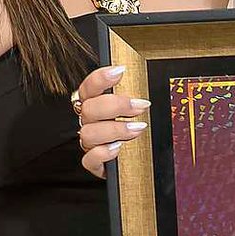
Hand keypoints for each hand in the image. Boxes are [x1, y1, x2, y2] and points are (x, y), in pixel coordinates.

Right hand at [75, 64, 149, 179]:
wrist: (136, 163)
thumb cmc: (136, 134)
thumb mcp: (135, 113)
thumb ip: (134, 100)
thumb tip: (146, 88)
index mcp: (96, 106)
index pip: (89, 88)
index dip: (100, 78)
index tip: (119, 71)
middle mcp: (90, 123)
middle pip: (89, 109)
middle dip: (116, 105)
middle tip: (140, 106)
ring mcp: (91, 144)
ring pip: (88, 133)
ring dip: (115, 129)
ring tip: (138, 129)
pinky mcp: (95, 164)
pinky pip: (89, 159)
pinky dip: (103, 153)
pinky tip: (118, 149)